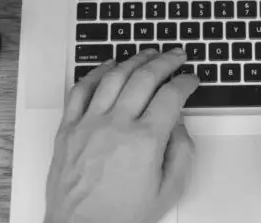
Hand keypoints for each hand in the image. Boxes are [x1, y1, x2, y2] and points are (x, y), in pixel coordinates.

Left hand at [45, 49, 199, 222]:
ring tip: (148, 54)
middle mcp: (116, 126)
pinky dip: (95, 73)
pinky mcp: (68, 129)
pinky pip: (80, 90)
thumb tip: (177, 124)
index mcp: (145, 141)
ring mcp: (89, 124)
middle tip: (176, 56)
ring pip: (113, 77)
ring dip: (134, 60)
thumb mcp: (168, 191)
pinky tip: (108, 66)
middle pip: (145, 77)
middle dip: (165, 61)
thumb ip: (181, 153)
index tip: (191, 80)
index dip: (186, 82)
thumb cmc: (121, 216)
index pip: (171, 96)